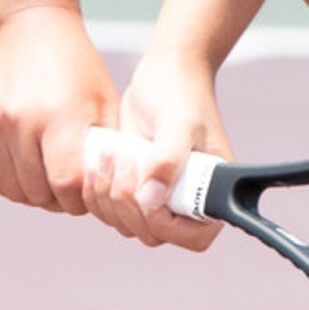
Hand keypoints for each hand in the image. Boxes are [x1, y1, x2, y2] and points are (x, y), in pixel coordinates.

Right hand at [0, 5, 118, 214]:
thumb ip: (106, 147)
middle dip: (55, 199)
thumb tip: (107, 192)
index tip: (83, 195)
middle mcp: (19, 120)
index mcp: (59, 115)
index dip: (77, 200)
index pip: (66, 184)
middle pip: (36, 192)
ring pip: (9, 188)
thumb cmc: (74, 64)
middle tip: (65, 190)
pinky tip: (22, 167)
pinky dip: (6, 179)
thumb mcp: (103, 99)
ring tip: (45, 179)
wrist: (26, 24)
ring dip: (29, 193)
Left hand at [83, 46, 230, 251]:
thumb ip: (166, 162)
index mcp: (212, 191)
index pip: (194, 237)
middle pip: (152, 233)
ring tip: (110, 153)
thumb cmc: (181, 93)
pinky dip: (97, 190)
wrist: (164, 72)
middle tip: (124, 159)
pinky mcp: (133, 186)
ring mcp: (157, 196)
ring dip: (108, 195)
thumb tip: (150, 200)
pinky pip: (109, 209)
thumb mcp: (178, 123)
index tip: (146, 191)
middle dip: (128, 202)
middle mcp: (186, 200)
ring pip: (125, 224)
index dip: (165, 224)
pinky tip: (100, 159)